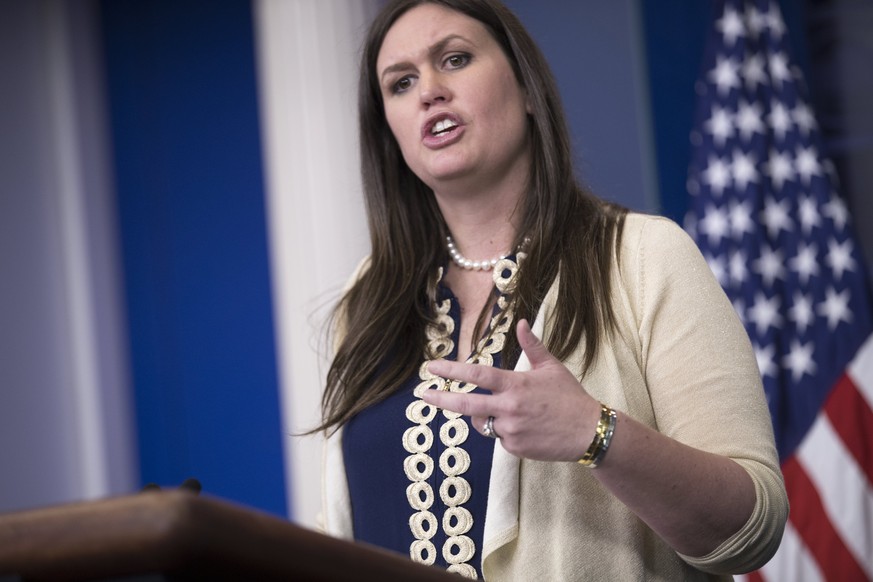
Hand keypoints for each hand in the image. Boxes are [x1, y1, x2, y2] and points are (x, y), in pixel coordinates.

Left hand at [421, 319, 600, 461]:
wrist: (588, 432)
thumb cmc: (569, 397)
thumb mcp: (551, 367)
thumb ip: (532, 345)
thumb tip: (521, 322)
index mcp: (515, 384)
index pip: (476, 376)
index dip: (451, 371)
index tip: (431, 368)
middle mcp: (509, 407)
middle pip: (466, 405)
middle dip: (441, 399)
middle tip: (423, 395)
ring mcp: (510, 430)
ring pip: (484, 423)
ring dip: (487, 416)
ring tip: (513, 412)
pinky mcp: (514, 448)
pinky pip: (499, 439)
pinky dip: (506, 432)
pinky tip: (527, 428)